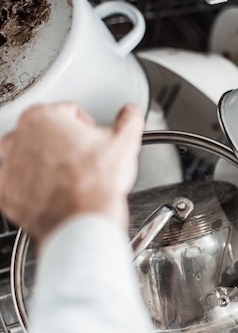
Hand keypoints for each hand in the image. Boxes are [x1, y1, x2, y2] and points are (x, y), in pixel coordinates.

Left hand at [0, 103, 143, 246]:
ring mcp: (9, 167)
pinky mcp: (6, 193)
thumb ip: (129, 119)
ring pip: (30, 157)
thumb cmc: (96, 183)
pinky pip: (21, 184)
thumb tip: (130, 112)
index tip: (93, 140)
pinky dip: (36, 186)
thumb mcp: (125, 142)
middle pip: (45, 132)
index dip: (86, 126)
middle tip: (84, 159)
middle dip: (64, 143)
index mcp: (42, 118)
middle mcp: (18, 139)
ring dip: (47, 163)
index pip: (68, 111)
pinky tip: (58, 192)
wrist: (83, 221)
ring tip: (71, 176)